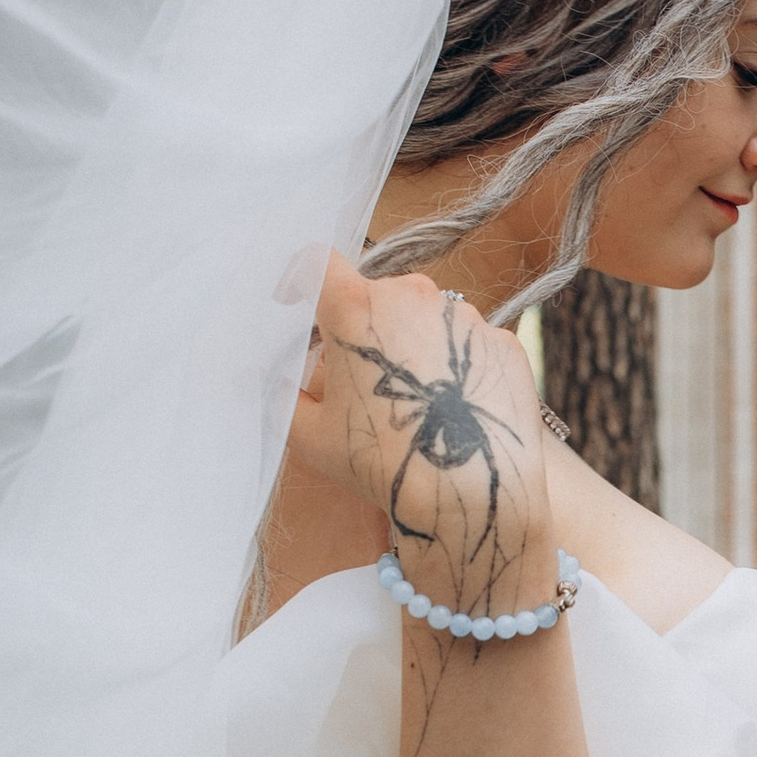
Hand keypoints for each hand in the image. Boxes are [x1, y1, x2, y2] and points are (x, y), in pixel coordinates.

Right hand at [296, 265, 554, 616]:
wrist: (469, 493)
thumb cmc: (379, 462)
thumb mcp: (311, 435)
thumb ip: (278, 395)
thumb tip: (255, 374)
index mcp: (355, 307)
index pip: (317, 264)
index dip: (299, 279)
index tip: (292, 301)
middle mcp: (412, 295)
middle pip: (375, 294)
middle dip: (361, 326)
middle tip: (357, 376)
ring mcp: (463, 315)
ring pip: (425, 315)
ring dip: (410, 342)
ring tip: (410, 400)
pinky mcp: (501, 341)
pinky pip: (465, 342)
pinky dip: (452, 365)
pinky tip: (448, 407)